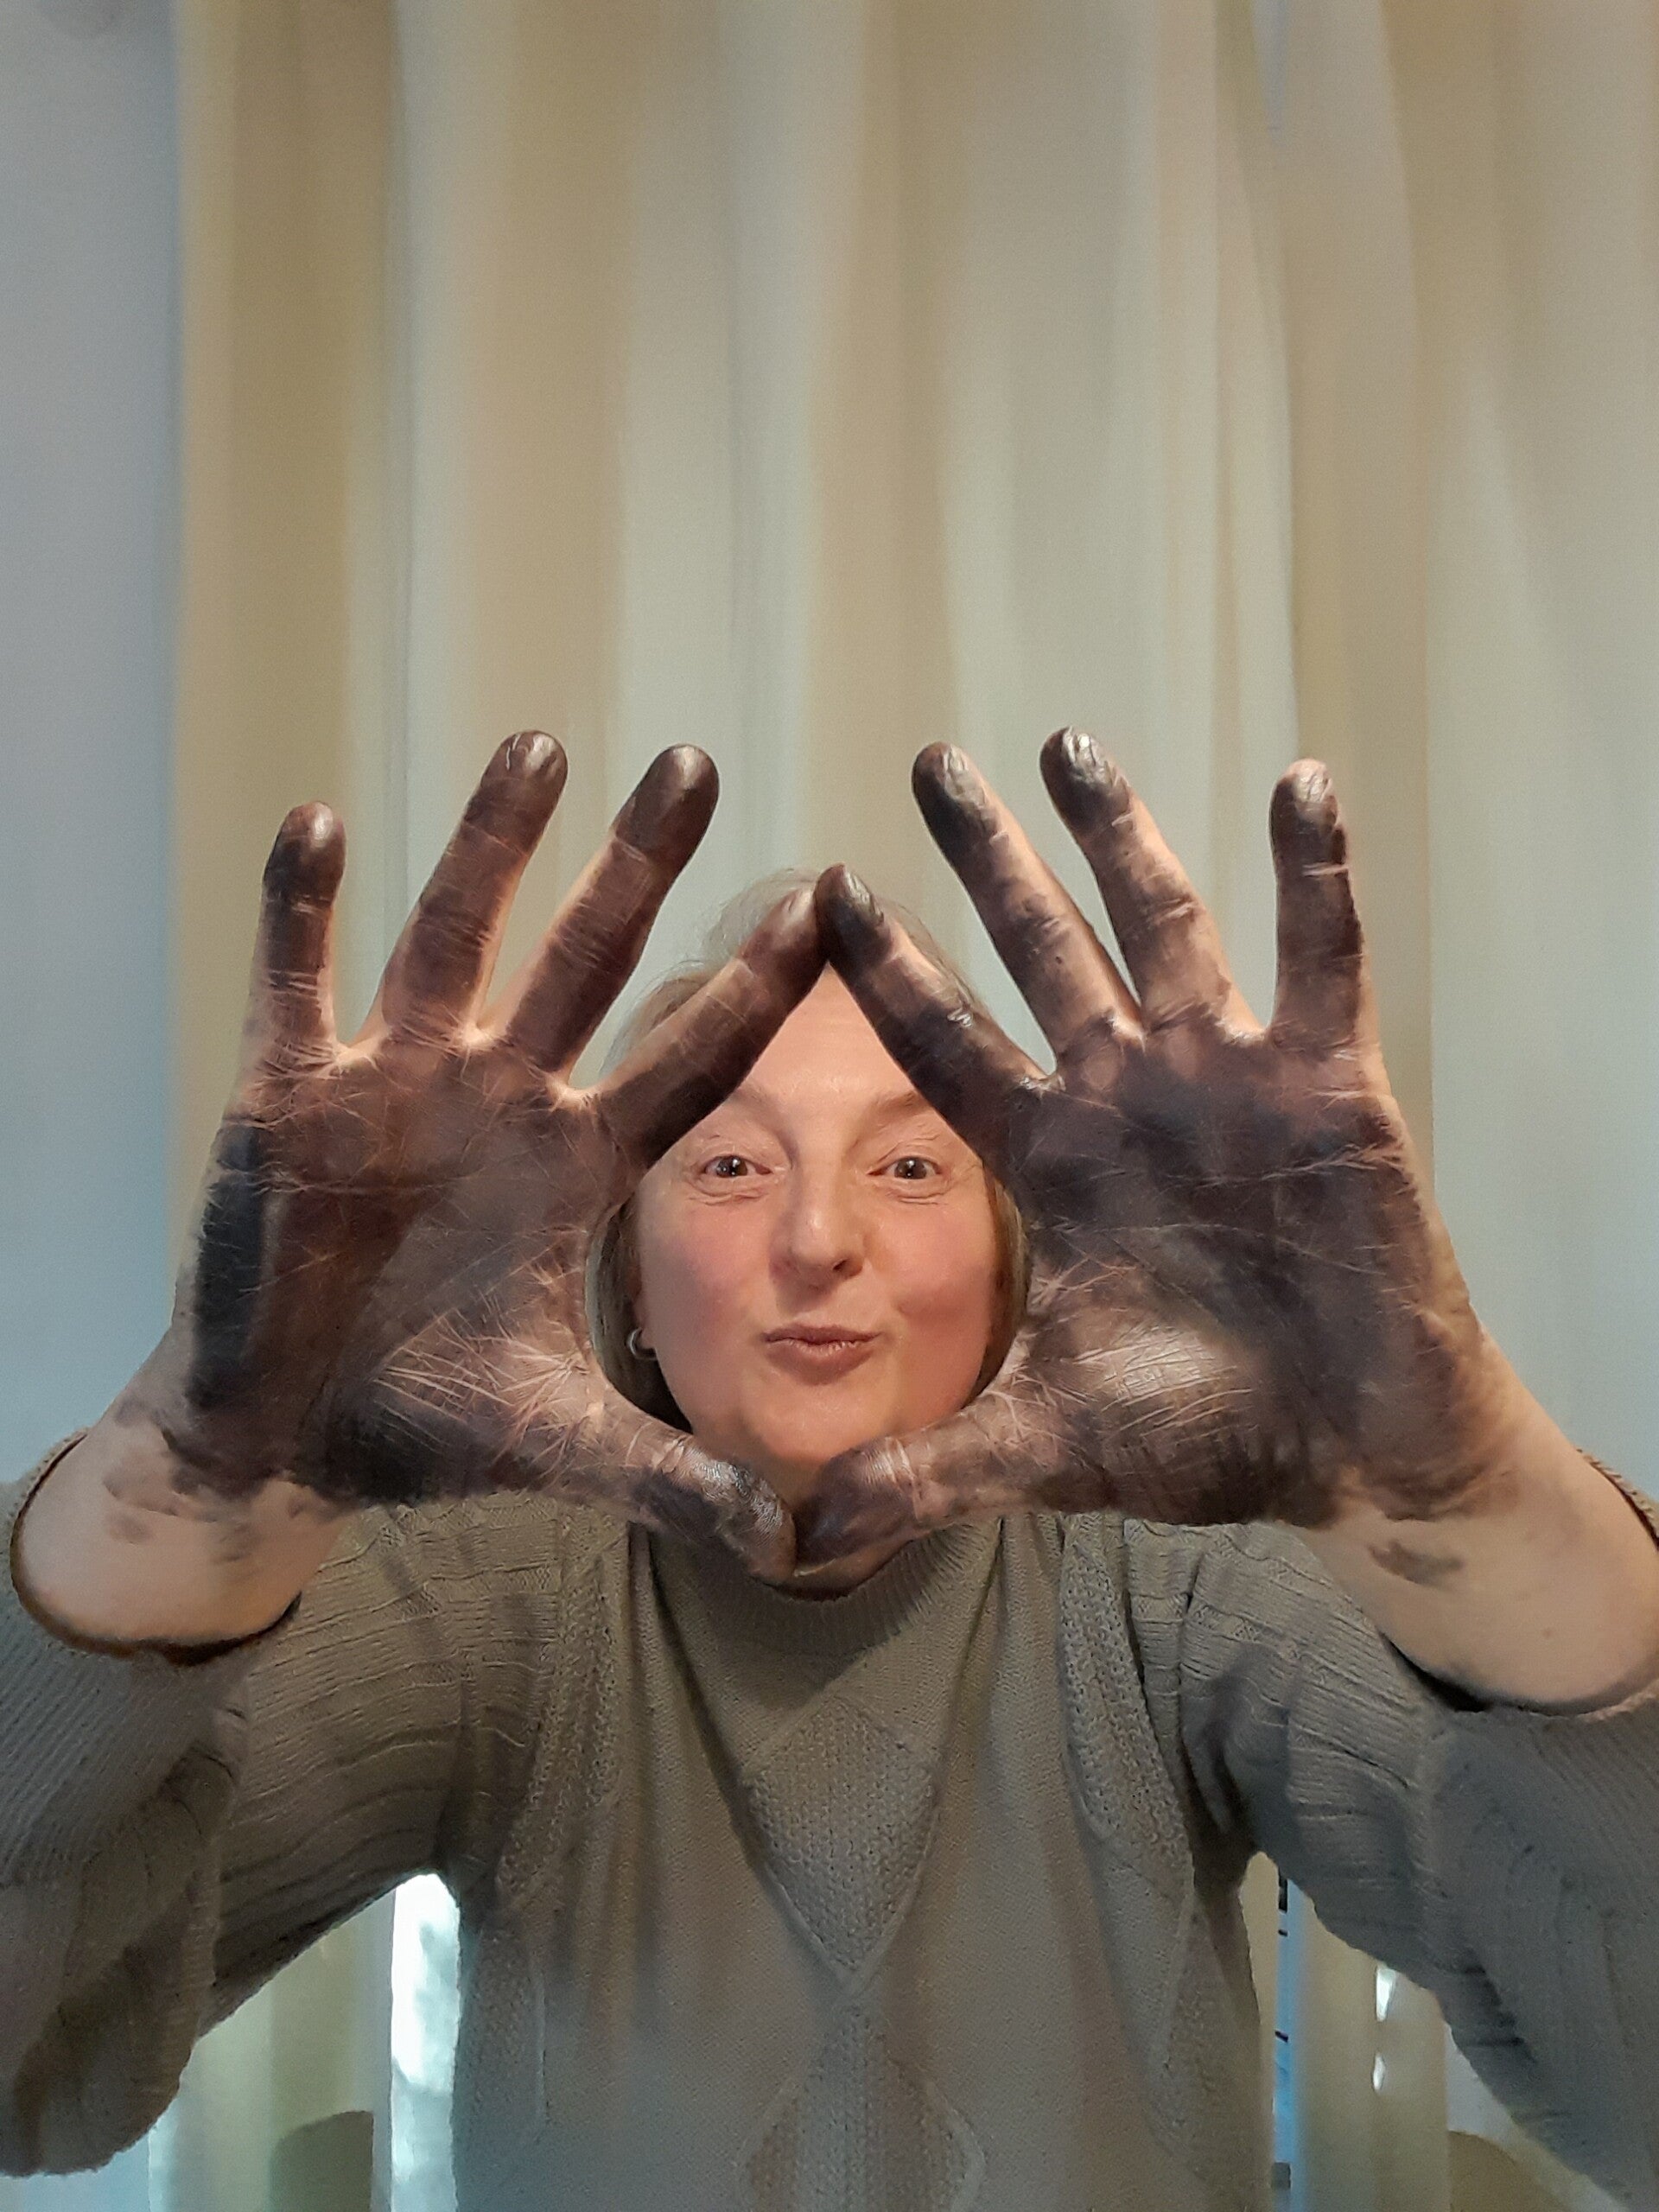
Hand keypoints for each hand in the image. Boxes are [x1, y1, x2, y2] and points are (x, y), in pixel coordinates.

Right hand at [115, 735, 821, 1575]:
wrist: (286, 1435)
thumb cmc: (424, 1422)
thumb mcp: (558, 1444)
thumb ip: (670, 1478)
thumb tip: (793, 1542)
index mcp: (577, 1165)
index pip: (690, 1057)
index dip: (756, 985)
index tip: (832, 898)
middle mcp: (501, 1099)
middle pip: (584, 961)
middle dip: (635, 867)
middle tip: (695, 762)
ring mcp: (395, 1082)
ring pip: (454, 936)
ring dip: (491, 846)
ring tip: (542, 744)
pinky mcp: (288, 1092)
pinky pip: (295, 978)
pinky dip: (301, 907)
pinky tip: (319, 822)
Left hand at [797, 733, 1516, 1564]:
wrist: (1344, 1449)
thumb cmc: (1198, 1438)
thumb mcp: (1045, 1448)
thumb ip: (926, 1472)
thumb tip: (792, 1535)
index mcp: (1050, 1160)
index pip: (948, 1044)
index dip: (890, 972)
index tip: (822, 888)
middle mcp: (1125, 1096)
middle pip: (1043, 951)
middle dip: (991, 859)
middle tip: (930, 761)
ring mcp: (1225, 1077)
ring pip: (1164, 925)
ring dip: (1121, 834)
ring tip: (1066, 739)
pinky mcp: (1328, 1080)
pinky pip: (1321, 956)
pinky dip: (1315, 873)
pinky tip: (1301, 780)